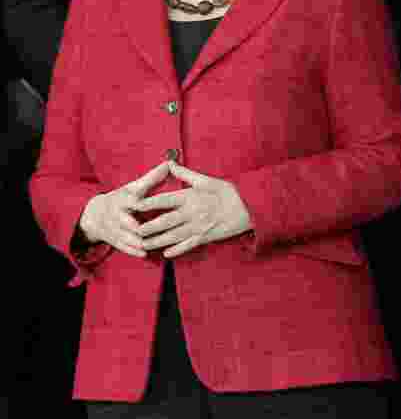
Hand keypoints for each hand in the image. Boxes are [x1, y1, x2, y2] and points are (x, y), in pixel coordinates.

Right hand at [79, 162, 170, 257]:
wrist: (95, 214)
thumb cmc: (122, 198)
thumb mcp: (134, 187)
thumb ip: (152, 178)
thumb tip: (170, 163)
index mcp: (123, 199)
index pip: (132, 201)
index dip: (140, 203)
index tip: (148, 205)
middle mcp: (116, 215)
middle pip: (127, 222)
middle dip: (139, 227)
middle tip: (156, 230)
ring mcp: (114, 229)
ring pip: (125, 237)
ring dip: (138, 242)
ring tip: (154, 245)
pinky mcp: (113, 240)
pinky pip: (122, 247)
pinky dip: (132, 251)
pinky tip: (145, 253)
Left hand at [134, 161, 251, 257]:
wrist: (250, 208)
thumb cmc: (229, 193)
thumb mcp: (208, 180)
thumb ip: (186, 174)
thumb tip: (169, 163)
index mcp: (191, 197)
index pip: (165, 200)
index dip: (148, 203)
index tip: (133, 205)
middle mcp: (192, 213)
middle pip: (165, 221)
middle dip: (148, 227)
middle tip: (133, 231)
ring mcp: (198, 227)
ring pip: (173, 236)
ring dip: (157, 241)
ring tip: (143, 244)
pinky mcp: (205, 237)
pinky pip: (188, 246)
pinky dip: (176, 250)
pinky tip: (166, 254)